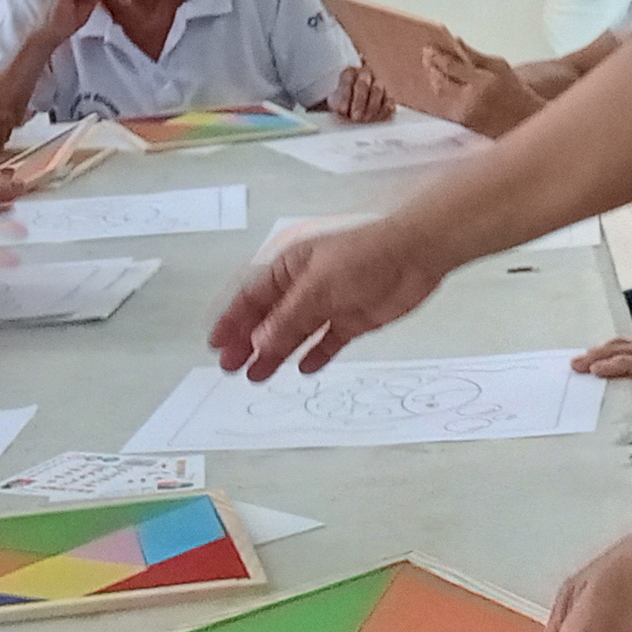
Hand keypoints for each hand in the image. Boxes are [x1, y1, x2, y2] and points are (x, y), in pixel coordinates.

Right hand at [208, 218, 451, 378]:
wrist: (415, 255)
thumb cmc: (363, 258)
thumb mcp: (318, 288)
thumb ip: (288, 319)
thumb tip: (259, 344)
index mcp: (289, 267)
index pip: (251, 297)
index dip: (232, 321)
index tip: (216, 344)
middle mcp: (305, 286)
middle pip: (269, 318)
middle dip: (248, 342)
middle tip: (231, 368)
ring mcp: (329, 303)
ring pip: (294, 332)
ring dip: (276, 353)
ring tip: (257, 376)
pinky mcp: (353, 318)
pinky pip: (327, 340)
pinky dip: (315, 354)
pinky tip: (303, 368)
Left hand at [328, 63, 393, 123]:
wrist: (355, 105)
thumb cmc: (343, 103)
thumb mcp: (336, 102)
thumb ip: (336, 104)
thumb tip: (340, 109)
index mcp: (349, 73)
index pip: (347, 80)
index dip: (344, 96)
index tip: (342, 110)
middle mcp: (365, 74)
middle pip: (363, 83)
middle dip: (359, 101)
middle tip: (355, 117)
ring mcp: (378, 82)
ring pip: (377, 90)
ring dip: (371, 107)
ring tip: (365, 120)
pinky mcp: (388, 94)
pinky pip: (389, 100)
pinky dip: (383, 111)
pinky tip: (376, 119)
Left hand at [420, 37, 547, 137]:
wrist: (525, 120)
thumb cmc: (516, 91)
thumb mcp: (499, 66)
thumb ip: (474, 55)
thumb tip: (455, 41)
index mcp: (481, 82)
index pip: (449, 67)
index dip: (436, 56)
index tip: (428, 47)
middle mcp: (470, 100)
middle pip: (439, 81)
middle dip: (431, 67)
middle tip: (427, 56)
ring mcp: (465, 115)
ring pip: (440, 93)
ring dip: (434, 79)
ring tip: (433, 68)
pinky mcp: (463, 124)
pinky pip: (445, 105)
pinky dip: (442, 92)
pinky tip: (442, 83)